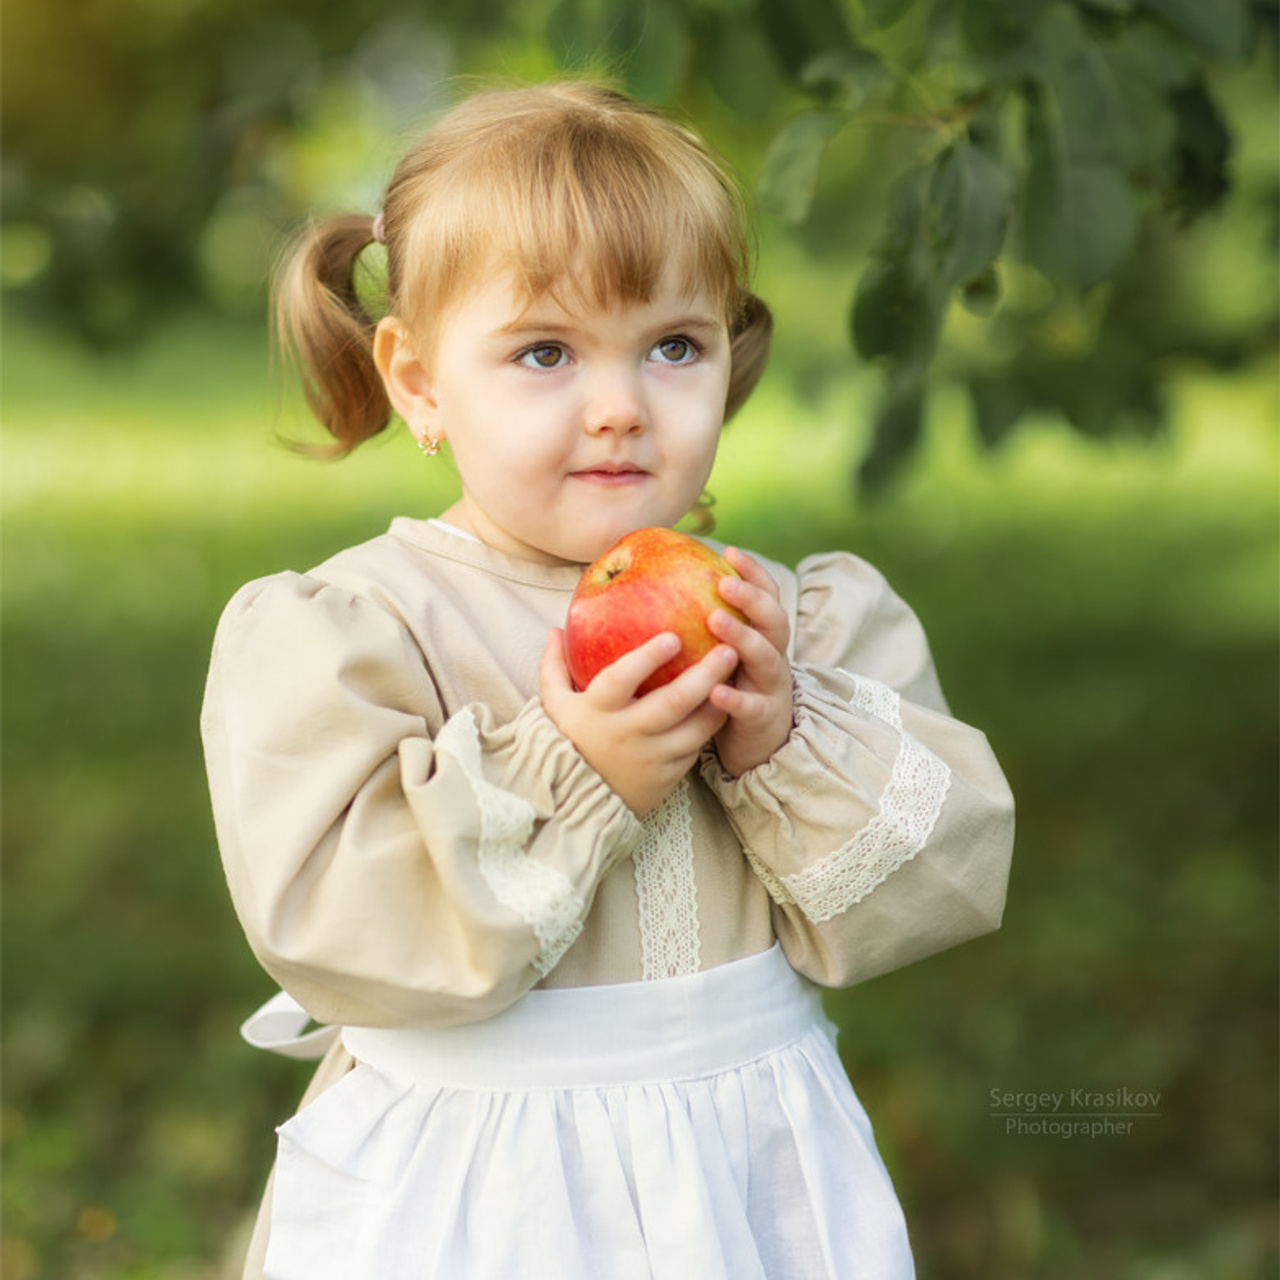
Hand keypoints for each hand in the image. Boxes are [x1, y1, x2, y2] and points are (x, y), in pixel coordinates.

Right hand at [539, 627, 736, 815]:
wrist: (577, 803)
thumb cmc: (568, 742)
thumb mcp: (554, 706)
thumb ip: (554, 668)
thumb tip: (554, 630)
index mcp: (597, 711)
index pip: (621, 680)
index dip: (647, 659)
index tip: (673, 637)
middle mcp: (626, 734)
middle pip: (672, 702)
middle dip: (704, 673)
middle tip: (728, 648)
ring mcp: (650, 758)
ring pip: (694, 728)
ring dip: (719, 699)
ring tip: (736, 671)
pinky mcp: (667, 776)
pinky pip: (696, 747)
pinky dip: (712, 724)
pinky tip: (726, 700)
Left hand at [705, 547, 793, 776]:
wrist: (761, 745)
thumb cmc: (733, 688)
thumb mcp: (723, 654)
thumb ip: (706, 625)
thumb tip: (663, 584)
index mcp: (764, 636)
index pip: (767, 596)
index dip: (753, 573)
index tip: (729, 551)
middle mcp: (773, 655)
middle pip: (773, 620)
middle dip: (751, 598)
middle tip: (722, 583)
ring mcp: (771, 686)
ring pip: (766, 657)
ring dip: (743, 637)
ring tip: (715, 621)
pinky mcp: (763, 718)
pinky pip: (751, 706)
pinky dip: (734, 698)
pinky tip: (714, 690)